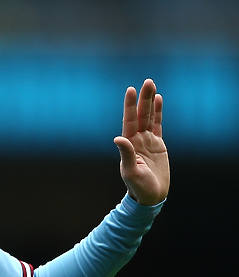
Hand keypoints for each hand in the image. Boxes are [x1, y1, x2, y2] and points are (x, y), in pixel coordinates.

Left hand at [114, 79, 169, 205]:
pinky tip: (158, 100)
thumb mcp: (131, 171)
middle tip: (147, 81)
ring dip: (150, 102)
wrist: (150, 195)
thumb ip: (126, 154)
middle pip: (141, 115)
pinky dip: (158, 113)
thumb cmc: (138, 186)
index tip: (130, 90)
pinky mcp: (158, 145)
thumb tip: (118, 138)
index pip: (129, 121)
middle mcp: (137, 140)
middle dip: (143, 99)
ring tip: (152, 86)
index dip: (130, 106)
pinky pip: (157, 125)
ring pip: (149, 117)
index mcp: (129, 144)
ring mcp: (147, 141)